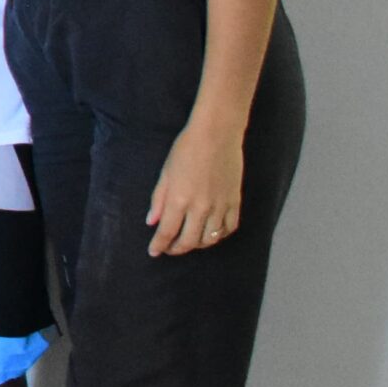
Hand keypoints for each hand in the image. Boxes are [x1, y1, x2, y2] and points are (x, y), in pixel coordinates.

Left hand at [147, 120, 245, 255]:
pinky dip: (219, 236)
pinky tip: (210, 233)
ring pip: (209, 239)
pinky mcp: (235, 202)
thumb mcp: (165, 173)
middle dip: (176, 249)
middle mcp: (201, 208)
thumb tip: (152, 221)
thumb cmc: (186, 149)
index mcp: (179, 200)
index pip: (167, 232)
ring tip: (188, 241)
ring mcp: (220, 206)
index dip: (159, 245)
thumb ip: (159, 199)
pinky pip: (229, 228)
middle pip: (188, 241)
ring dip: (197, 244)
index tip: (153, 251)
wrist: (217, 134)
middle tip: (169, 248)